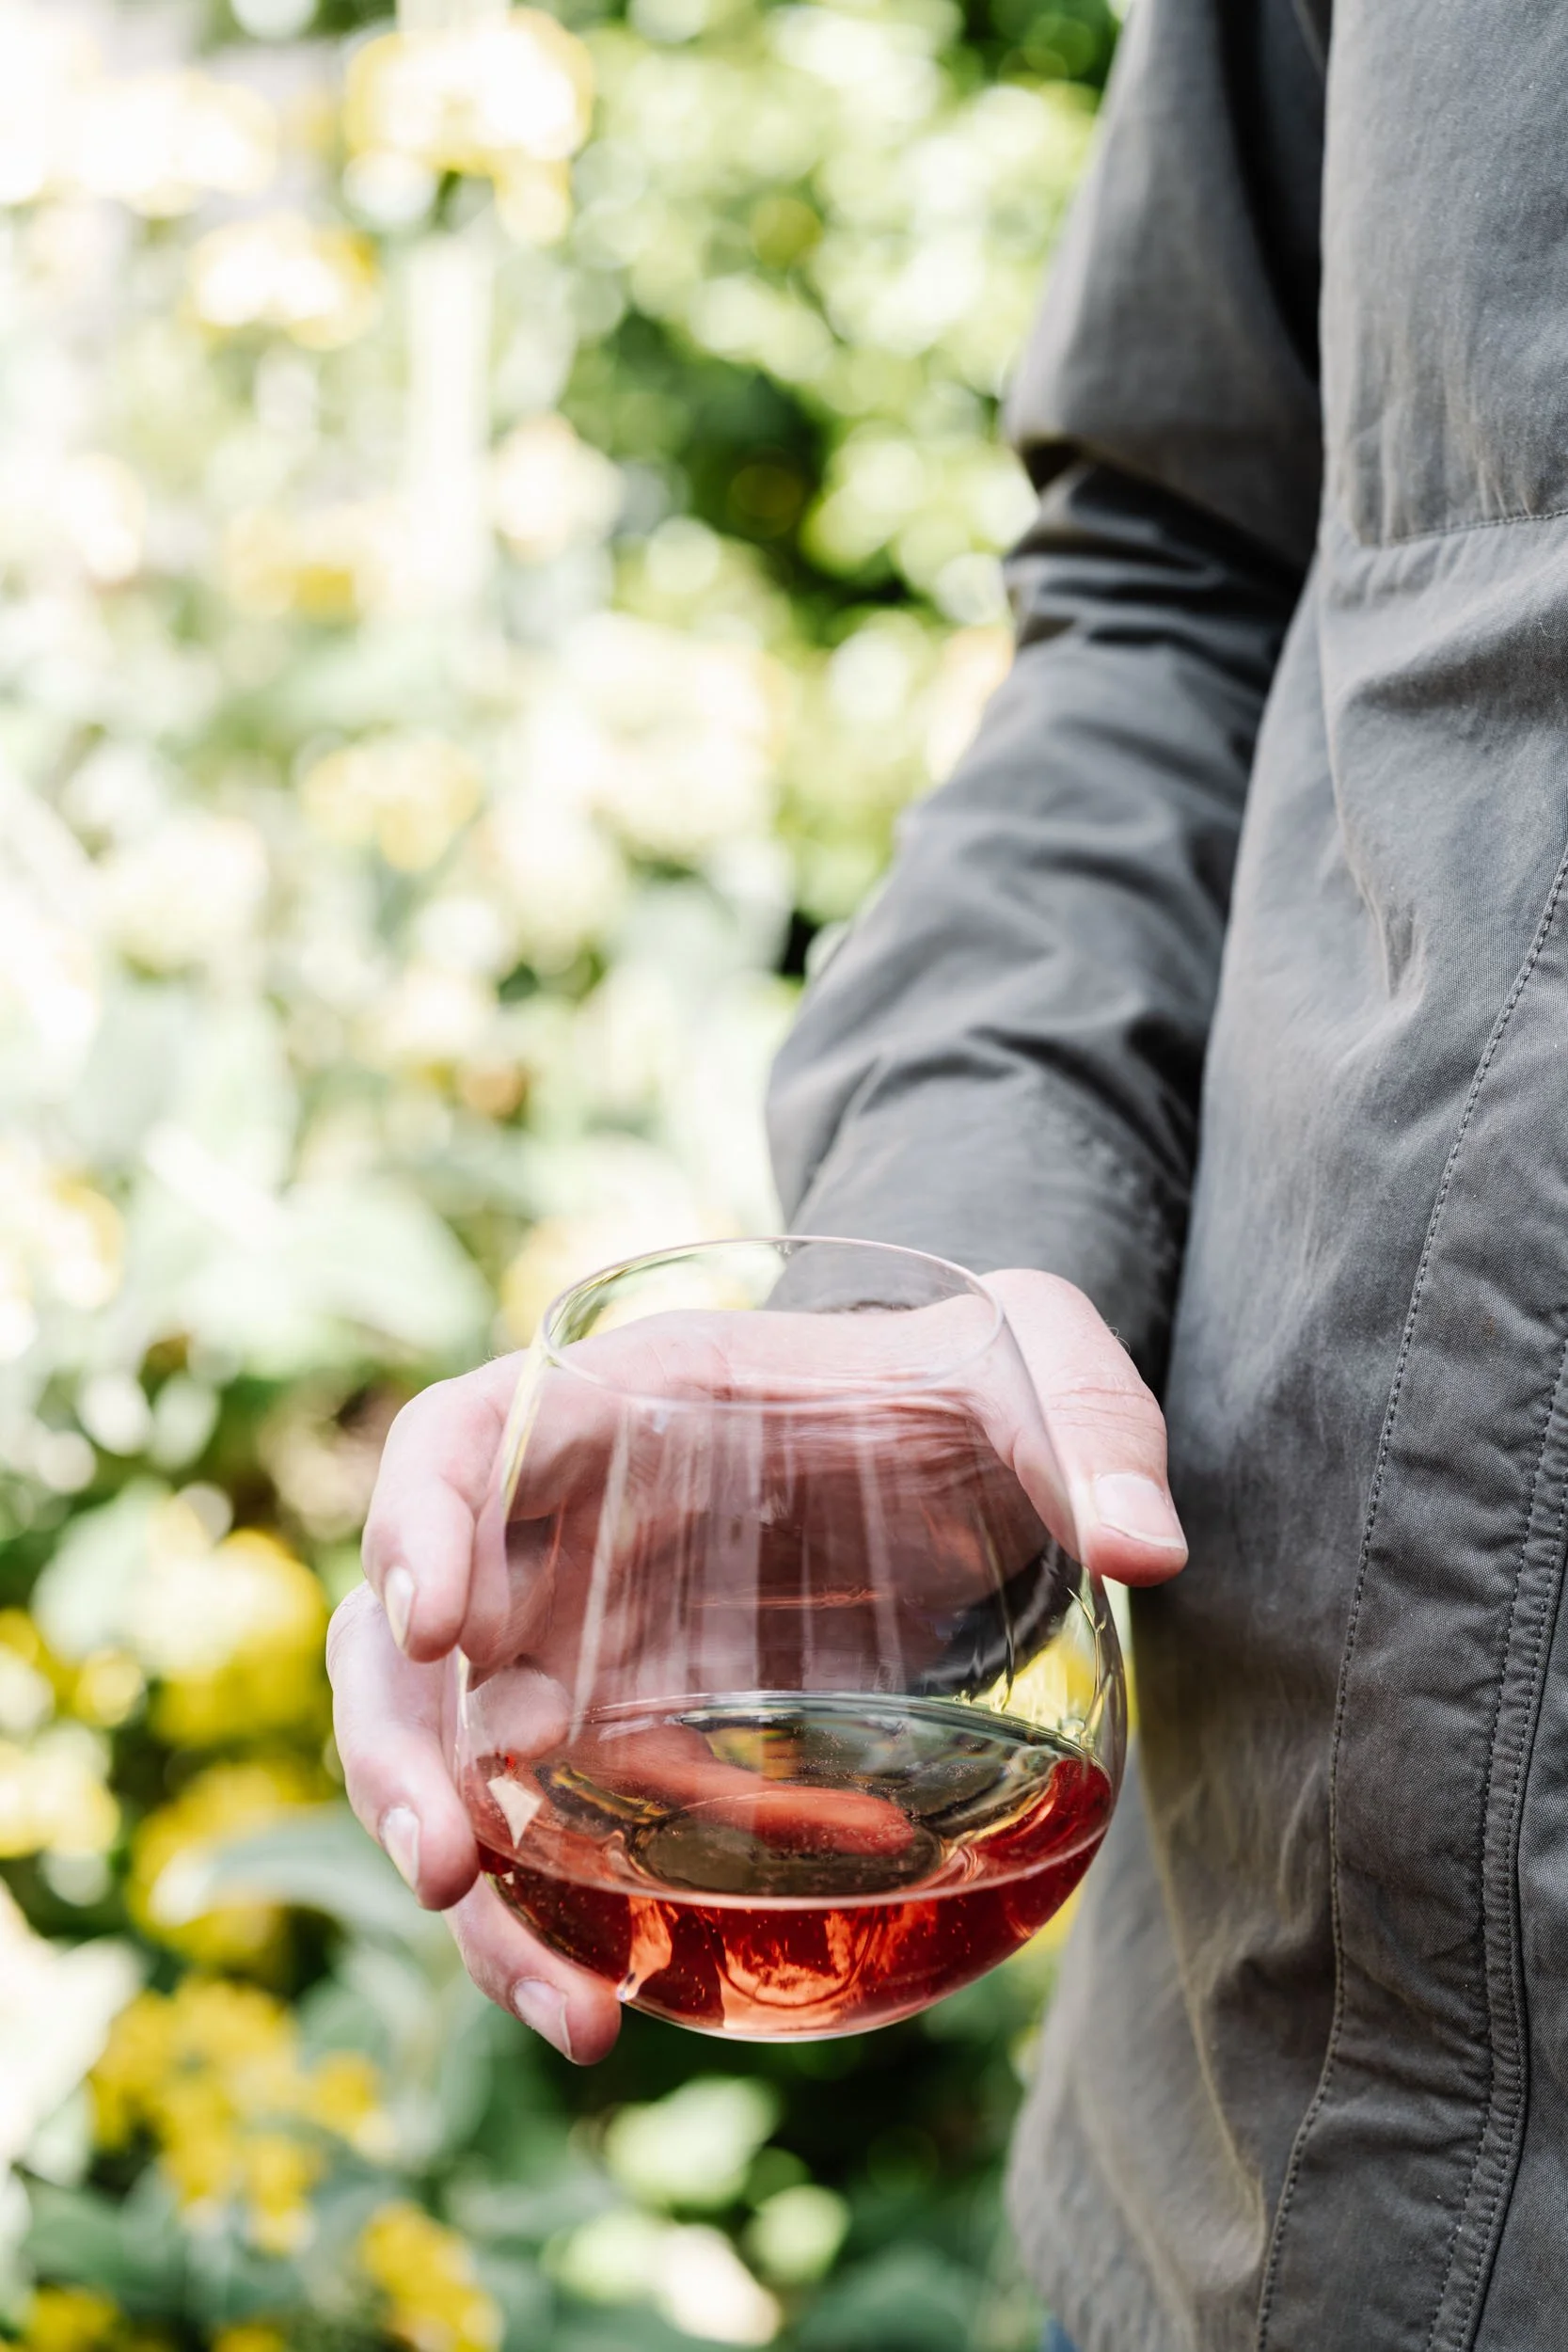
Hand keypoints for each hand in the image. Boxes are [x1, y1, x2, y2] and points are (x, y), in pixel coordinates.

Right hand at [327, 1268, 1185, 2061]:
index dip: (417, 1522)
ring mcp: (581, 1641)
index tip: (438, 1619)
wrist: (957, 1461)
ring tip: (568, 2008)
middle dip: (399, 1750)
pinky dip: (566, 1922)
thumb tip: (1152, 1548)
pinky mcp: (626, 1738)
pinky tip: (626, 2006)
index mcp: (617, 1404)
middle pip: (407, 1636)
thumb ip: (1092, 1425)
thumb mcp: (1041, 1363)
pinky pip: (555, 1831)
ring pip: (459, 1760)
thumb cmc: (970, 1388)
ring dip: (470, 1887)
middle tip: (439, 1865)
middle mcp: (564, 1528)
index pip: (458, 1443)